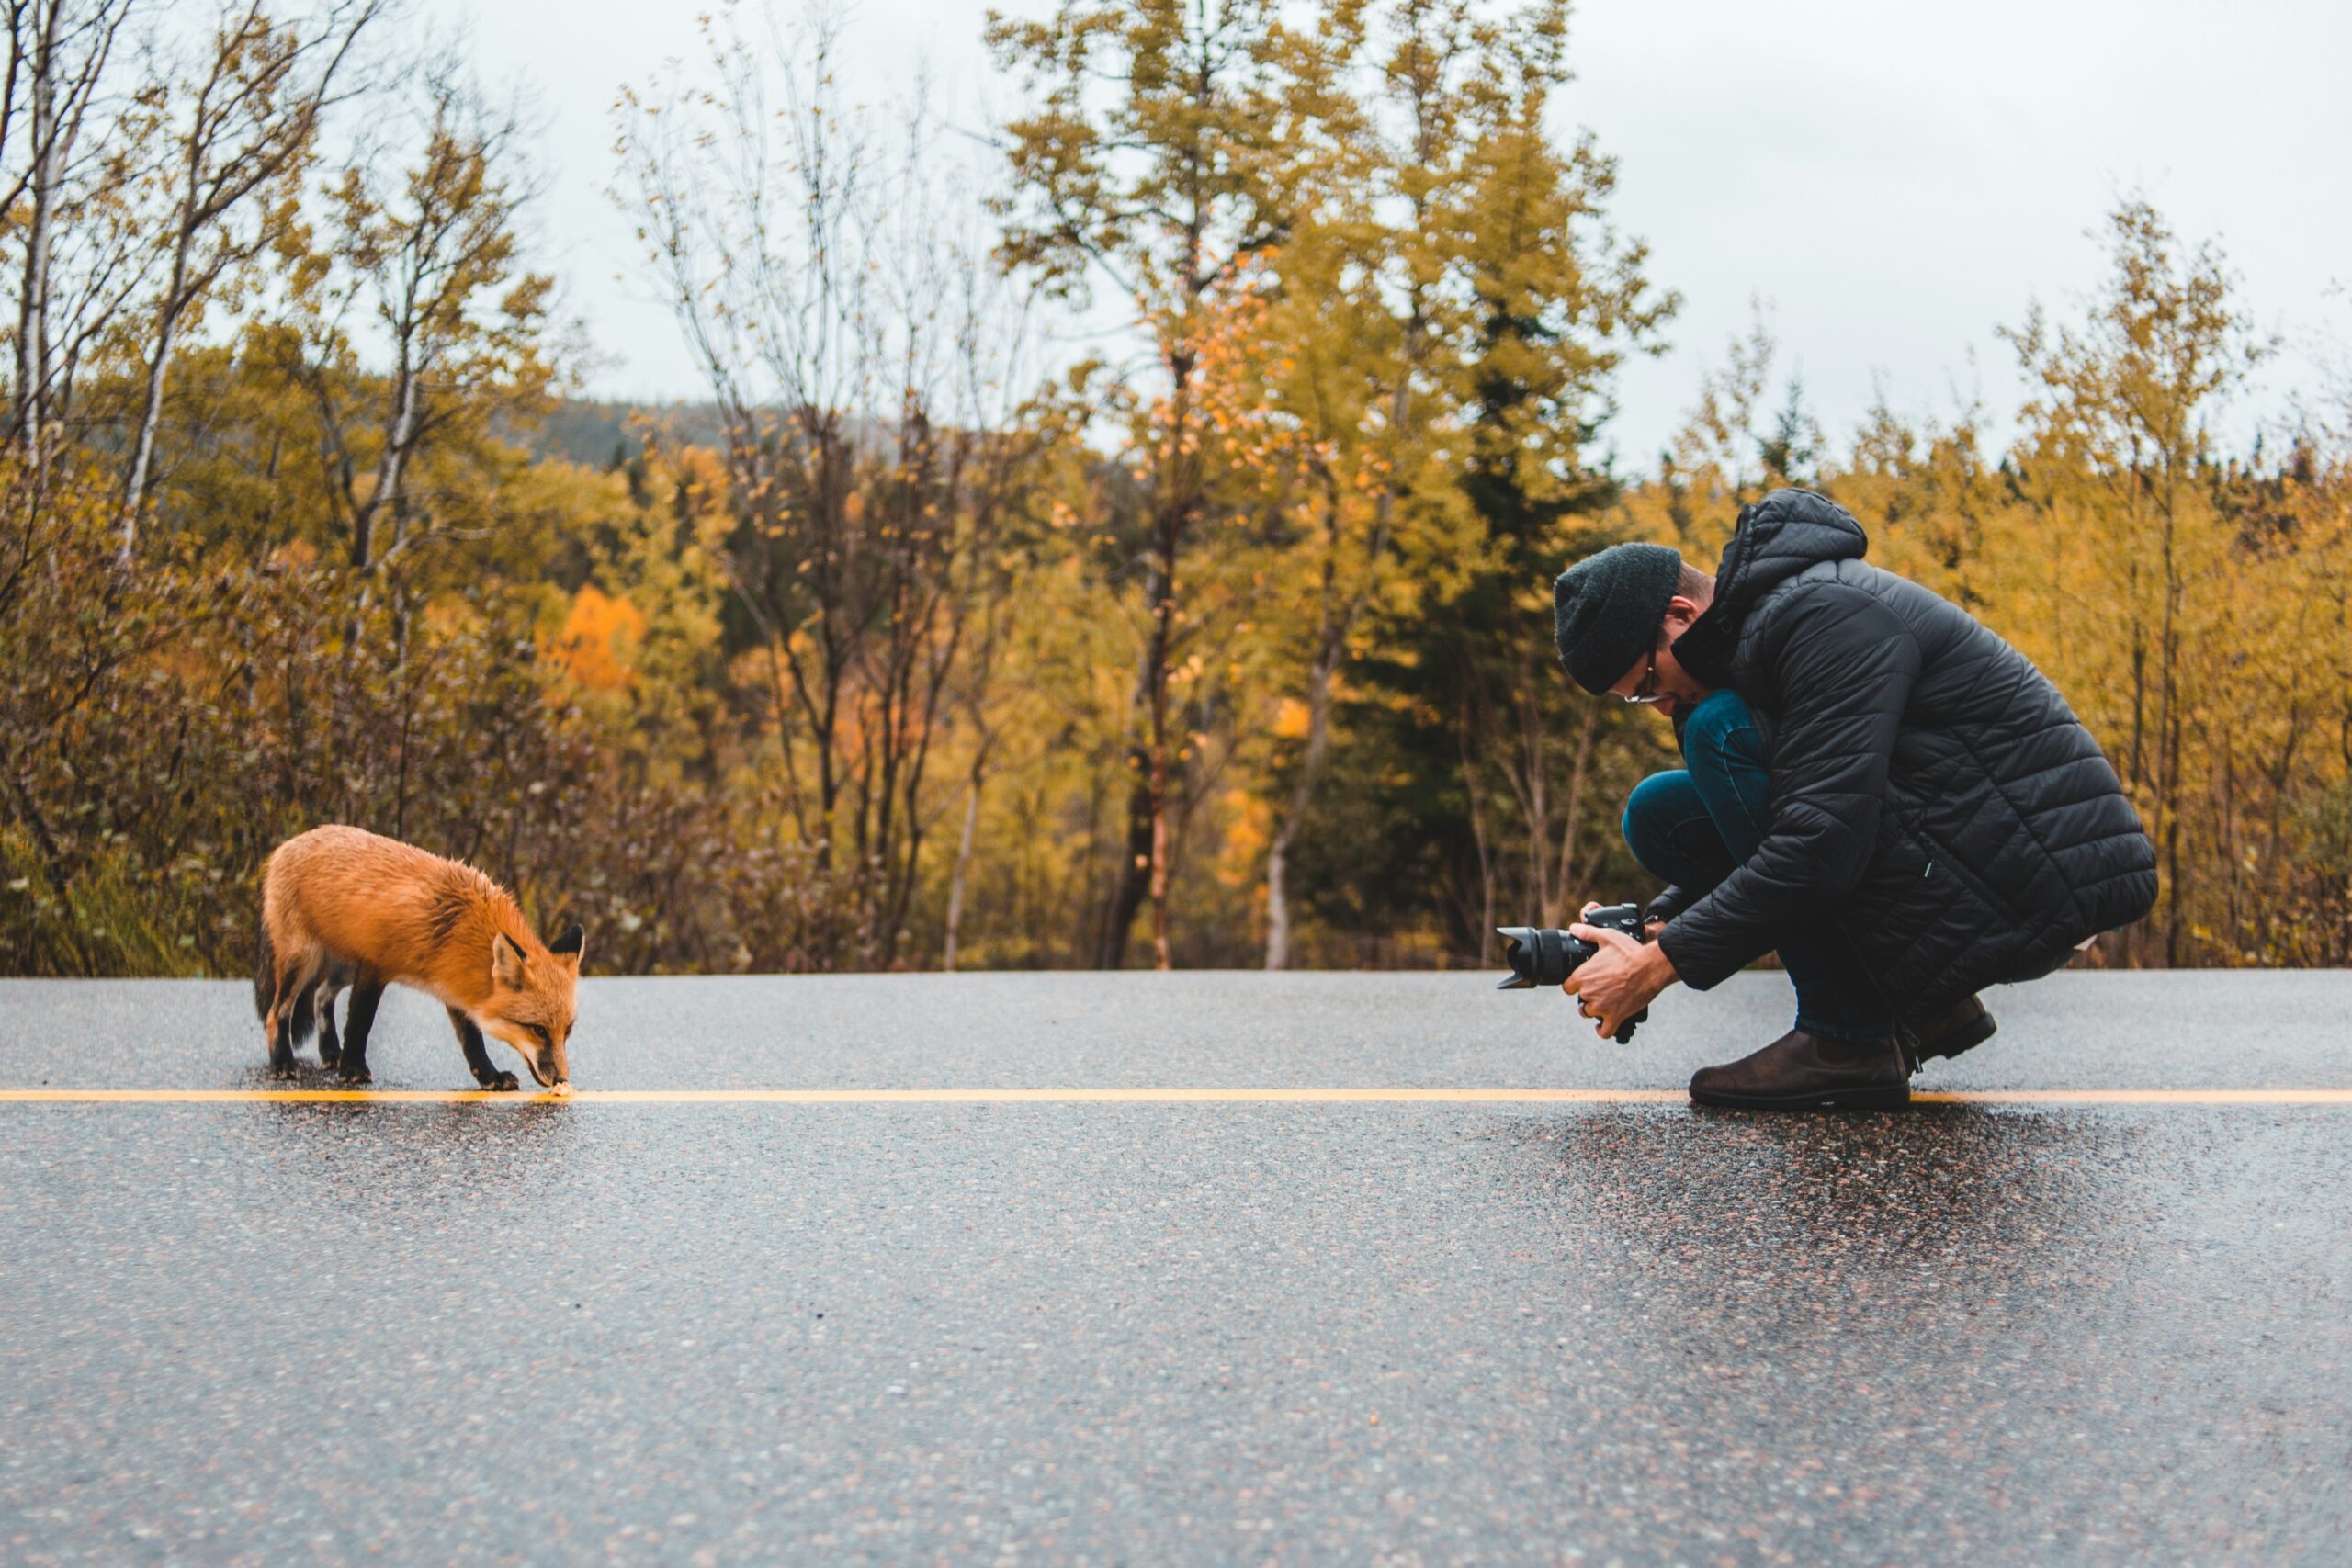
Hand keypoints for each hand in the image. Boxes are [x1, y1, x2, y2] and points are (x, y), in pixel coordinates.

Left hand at [1561, 924, 1677, 1040]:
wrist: (1651, 967)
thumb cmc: (1630, 952)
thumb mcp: (1607, 938)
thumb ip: (1588, 933)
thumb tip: (1574, 928)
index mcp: (1583, 976)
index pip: (1567, 987)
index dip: (1575, 985)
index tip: (1583, 983)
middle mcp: (1589, 993)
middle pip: (1580, 1001)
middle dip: (1588, 996)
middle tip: (1601, 989)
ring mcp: (1601, 1007)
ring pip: (1589, 1014)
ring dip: (1595, 1011)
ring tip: (1604, 1003)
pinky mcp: (1615, 1017)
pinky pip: (1604, 1031)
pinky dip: (1602, 1030)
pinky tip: (1603, 1025)